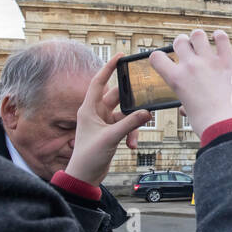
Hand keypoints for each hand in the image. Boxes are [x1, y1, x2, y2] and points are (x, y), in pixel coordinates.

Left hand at [63, 53, 151, 186]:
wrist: (85, 176)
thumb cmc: (88, 156)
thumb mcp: (110, 138)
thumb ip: (130, 124)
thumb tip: (147, 112)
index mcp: (88, 108)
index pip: (99, 82)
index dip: (109, 68)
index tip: (120, 56)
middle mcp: (96, 112)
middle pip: (117, 97)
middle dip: (130, 99)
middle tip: (144, 93)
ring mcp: (104, 122)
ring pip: (124, 114)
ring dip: (132, 125)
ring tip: (133, 138)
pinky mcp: (110, 132)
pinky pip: (126, 126)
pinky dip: (130, 134)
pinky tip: (131, 145)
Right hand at [148, 29, 231, 136]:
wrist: (228, 126)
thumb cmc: (207, 125)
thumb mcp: (189, 113)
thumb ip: (185, 104)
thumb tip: (185, 108)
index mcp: (176, 79)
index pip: (156, 57)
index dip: (158, 57)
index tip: (165, 59)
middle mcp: (190, 66)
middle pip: (179, 41)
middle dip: (182, 44)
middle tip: (188, 51)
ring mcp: (209, 61)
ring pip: (198, 34)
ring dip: (198, 38)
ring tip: (203, 44)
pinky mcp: (228, 61)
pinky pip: (222, 38)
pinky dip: (219, 36)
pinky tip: (219, 39)